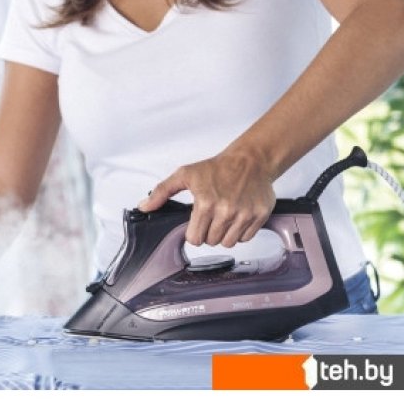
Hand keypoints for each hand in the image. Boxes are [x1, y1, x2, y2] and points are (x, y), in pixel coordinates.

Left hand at [137, 146, 275, 246]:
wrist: (250, 160)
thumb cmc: (217, 168)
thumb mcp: (185, 175)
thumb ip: (162, 192)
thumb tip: (144, 206)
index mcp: (205, 203)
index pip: (195, 239)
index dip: (194, 232)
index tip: (198, 222)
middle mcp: (226, 211)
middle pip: (211, 242)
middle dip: (209, 232)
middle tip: (212, 216)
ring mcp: (244, 215)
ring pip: (229, 243)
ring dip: (225, 234)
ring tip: (224, 217)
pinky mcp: (259, 216)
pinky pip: (246, 238)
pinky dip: (241, 232)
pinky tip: (237, 217)